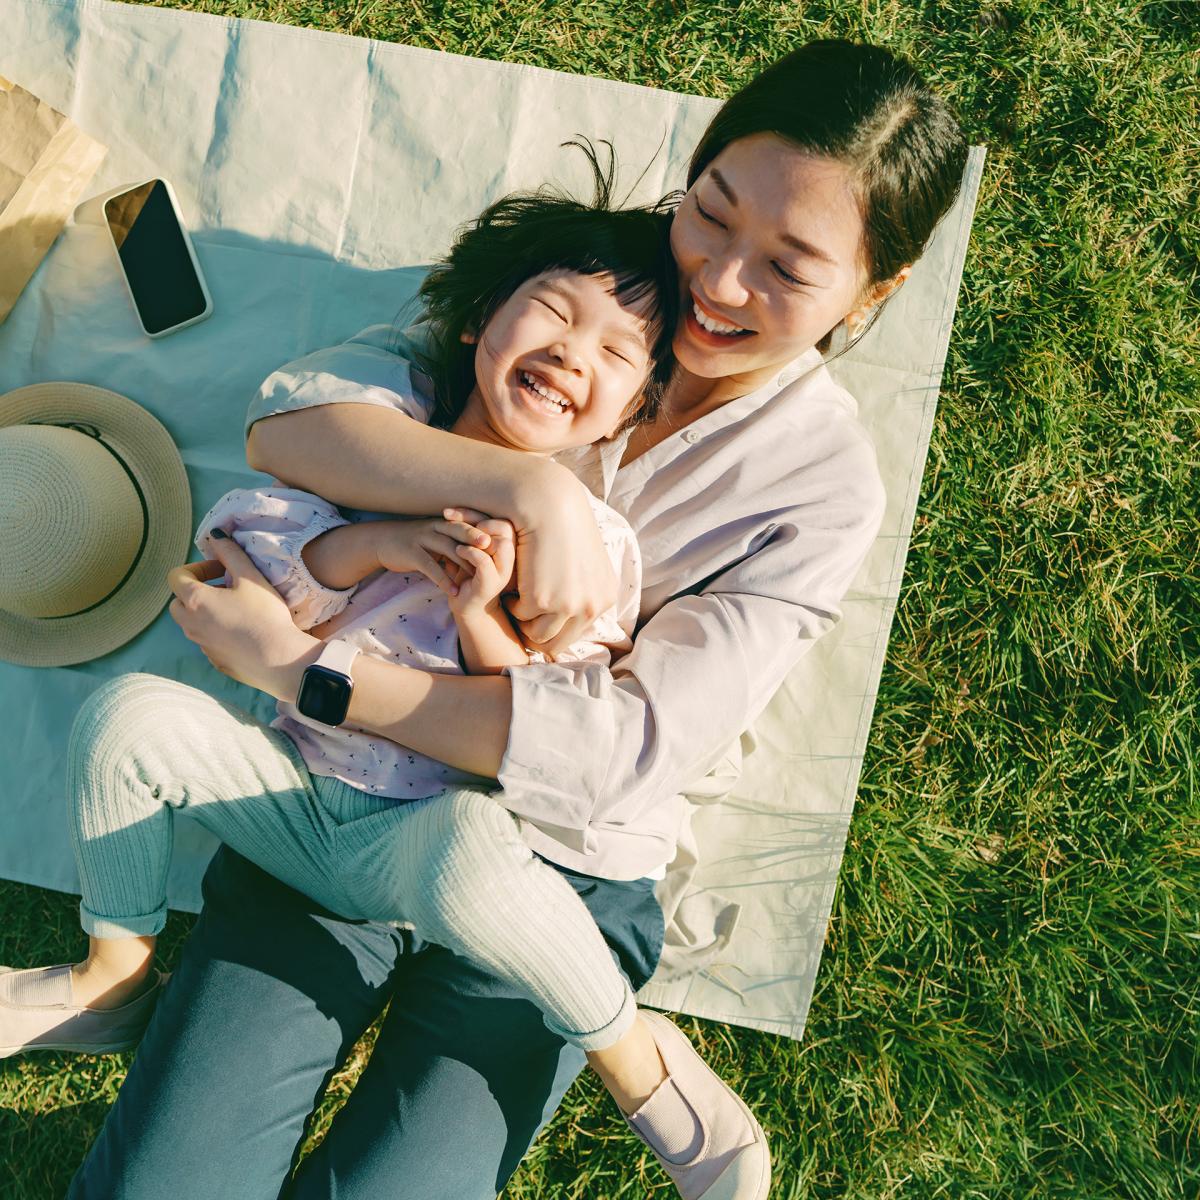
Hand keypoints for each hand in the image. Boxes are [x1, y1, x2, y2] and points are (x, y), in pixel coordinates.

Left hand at [167, 536, 318, 699]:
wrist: (279, 660)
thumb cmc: (264, 615)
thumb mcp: (250, 577)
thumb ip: (230, 553)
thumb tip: (216, 535)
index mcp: (195, 600)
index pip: (176, 576)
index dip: (196, 567)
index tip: (220, 569)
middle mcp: (190, 624)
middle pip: (178, 602)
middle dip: (196, 591)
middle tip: (225, 588)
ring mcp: (202, 646)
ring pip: (192, 623)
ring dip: (206, 612)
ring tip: (237, 609)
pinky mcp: (215, 661)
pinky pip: (208, 641)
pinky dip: (218, 631)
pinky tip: (245, 631)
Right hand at [373, 516, 493, 596]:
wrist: (382, 541)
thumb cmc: (415, 542)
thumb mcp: (435, 537)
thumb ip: (455, 541)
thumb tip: (480, 548)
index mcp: (443, 523)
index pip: (467, 524)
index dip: (483, 530)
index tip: (500, 539)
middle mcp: (434, 527)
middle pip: (459, 531)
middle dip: (476, 538)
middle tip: (493, 548)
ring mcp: (422, 539)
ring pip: (447, 548)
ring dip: (463, 563)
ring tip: (478, 576)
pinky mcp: (411, 553)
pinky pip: (430, 567)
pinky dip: (443, 579)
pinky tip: (453, 590)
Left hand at [445, 515, 516, 615]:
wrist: (464, 605)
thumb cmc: (466, 574)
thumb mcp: (468, 548)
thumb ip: (469, 532)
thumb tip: (454, 509)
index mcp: (507, 546)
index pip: (501, 519)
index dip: (475, 512)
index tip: (450, 512)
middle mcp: (510, 558)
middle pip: (506, 527)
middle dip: (476, 519)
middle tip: (451, 521)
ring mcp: (503, 572)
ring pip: (502, 543)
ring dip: (475, 537)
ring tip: (456, 539)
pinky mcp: (491, 583)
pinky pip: (485, 560)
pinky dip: (470, 553)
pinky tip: (458, 552)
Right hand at [448, 473, 615, 654]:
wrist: (549, 503)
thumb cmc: (563, 525)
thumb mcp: (585, 559)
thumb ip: (584, 587)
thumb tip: (575, 611)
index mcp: (605, 597)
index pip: (574, 633)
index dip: (551, 625)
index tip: (536, 612)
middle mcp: (593, 606)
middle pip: (556, 643)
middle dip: (535, 629)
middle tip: (521, 607)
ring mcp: (570, 606)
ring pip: (536, 635)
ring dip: (523, 616)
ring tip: (518, 591)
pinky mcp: (544, 600)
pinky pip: (519, 616)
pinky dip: (512, 600)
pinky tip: (514, 577)